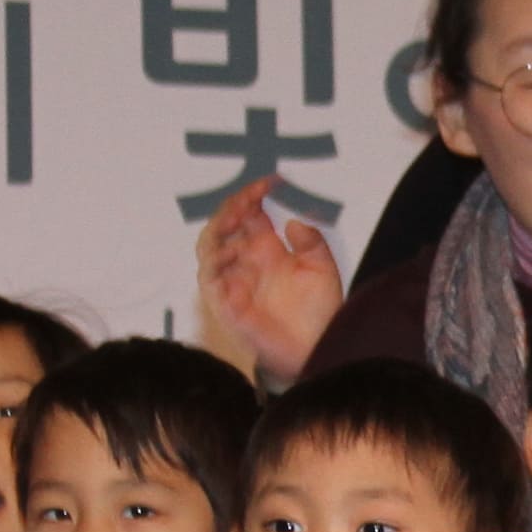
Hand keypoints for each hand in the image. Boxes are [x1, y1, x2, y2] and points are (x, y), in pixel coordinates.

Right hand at [194, 178, 346, 386]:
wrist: (316, 351)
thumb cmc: (318, 313)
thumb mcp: (322, 270)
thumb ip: (312, 243)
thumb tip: (294, 223)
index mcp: (266, 250)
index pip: (248, 214)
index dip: (252, 194)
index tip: (269, 181)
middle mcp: (246, 262)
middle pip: (223, 224)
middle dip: (232, 207)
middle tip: (248, 197)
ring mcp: (233, 281)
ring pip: (208, 247)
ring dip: (219, 229)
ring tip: (237, 218)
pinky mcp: (227, 304)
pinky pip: (209, 279)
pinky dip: (215, 263)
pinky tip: (233, 253)